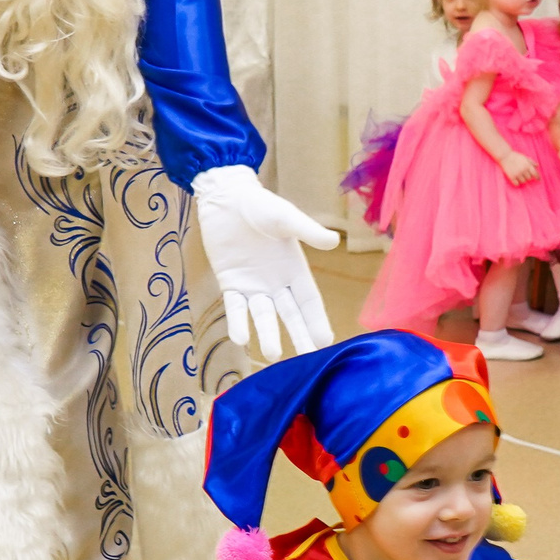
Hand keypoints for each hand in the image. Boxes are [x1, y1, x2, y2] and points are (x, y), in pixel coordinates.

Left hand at [192, 165, 339, 359]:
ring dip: (267, 334)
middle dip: (299, 337)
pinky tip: (239, 338)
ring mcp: (253, 285)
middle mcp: (276, 282)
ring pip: (262, 316)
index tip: (326, 344)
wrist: (226, 197)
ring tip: (272, 355)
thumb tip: (333, 242)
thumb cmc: (260, 204)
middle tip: (308, 362)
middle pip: (290, 316)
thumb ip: (307, 231)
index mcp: (295, 269)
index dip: (317, 321)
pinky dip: (237, 321)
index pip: (309, 301)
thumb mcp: (286, 218)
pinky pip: (234, 307)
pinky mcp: (230, 283)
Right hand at [499, 150, 539, 185]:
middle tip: (525, 175)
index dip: (537, 177)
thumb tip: (537, 166)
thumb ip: (531, 162)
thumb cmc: (515, 156)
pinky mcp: (512, 177)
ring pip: (523, 181)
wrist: (505, 156)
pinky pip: (517, 184)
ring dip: (523, 180)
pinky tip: (516, 180)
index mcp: (527, 165)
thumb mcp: (524, 157)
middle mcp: (523, 170)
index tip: (538, 179)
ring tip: (520, 176)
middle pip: (529, 178)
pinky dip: (517, 183)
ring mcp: (517, 174)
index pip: (535, 173)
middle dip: (528, 177)